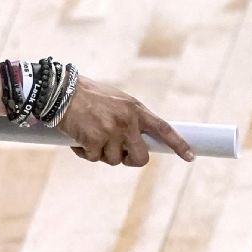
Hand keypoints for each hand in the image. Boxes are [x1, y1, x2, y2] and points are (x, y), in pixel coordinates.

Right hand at [56, 76, 194, 166]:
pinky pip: (93, 158)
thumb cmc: (85, 95)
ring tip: (88, 136)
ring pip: (114, 160)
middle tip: (117, 153)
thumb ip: (128, 118)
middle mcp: (127, 121)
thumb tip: (134, 141)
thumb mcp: (115, 101)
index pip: (163, 129)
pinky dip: (83, 152)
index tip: (190, 156)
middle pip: (141, 157)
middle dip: (129, 160)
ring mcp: (112, 132)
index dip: (178, 144)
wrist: (61, 92)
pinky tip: (77, 139)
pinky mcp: (94, 140)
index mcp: (135, 109)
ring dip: (100, 153)